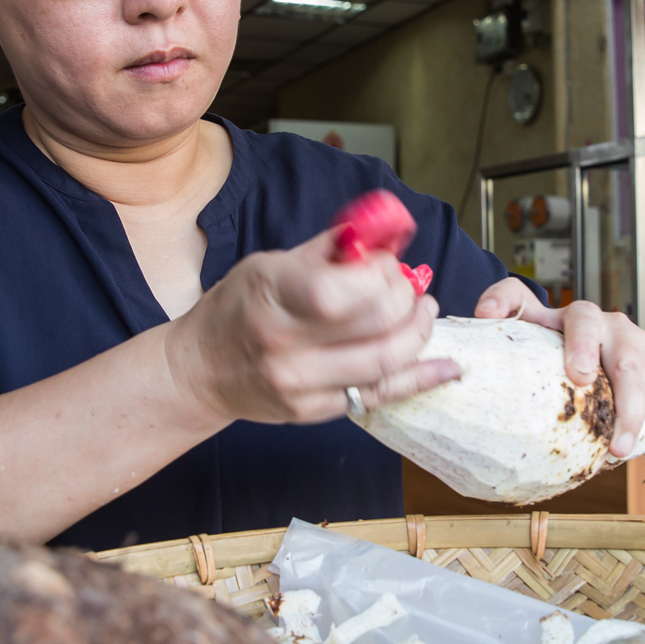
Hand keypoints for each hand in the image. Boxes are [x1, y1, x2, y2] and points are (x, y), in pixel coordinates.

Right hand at [171, 231, 459, 424]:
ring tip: (425, 314)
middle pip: (374, 326)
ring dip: (418, 334)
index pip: (342, 290)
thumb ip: (329, 251)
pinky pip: (378, 396)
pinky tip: (445, 366)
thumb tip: (382, 231)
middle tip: (411, 288)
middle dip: (407, 300)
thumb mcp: (269, 265)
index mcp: (271, 296)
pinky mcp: (313, 412)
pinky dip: (418, 378)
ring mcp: (299, 384)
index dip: (381, 275)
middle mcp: (283, 345)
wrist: (199, 371)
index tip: (388, 266)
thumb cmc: (236, 309)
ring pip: (384, 364)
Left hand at [474, 279, 644, 456]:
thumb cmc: (552, 375)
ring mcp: (619, 337)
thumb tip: (461, 390)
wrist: (597, 377)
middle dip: (583, 346)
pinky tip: (623, 446)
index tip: (487, 314)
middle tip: (580, 376)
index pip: (516, 294)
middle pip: (584, 318)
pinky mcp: (644, 361)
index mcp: (545, 317)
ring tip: (616, 445)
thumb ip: (499, 374)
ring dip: (626, 402)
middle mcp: (585, 319)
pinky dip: (637, 416)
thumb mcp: (526, 369)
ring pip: (629, 357)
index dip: (500, 298)